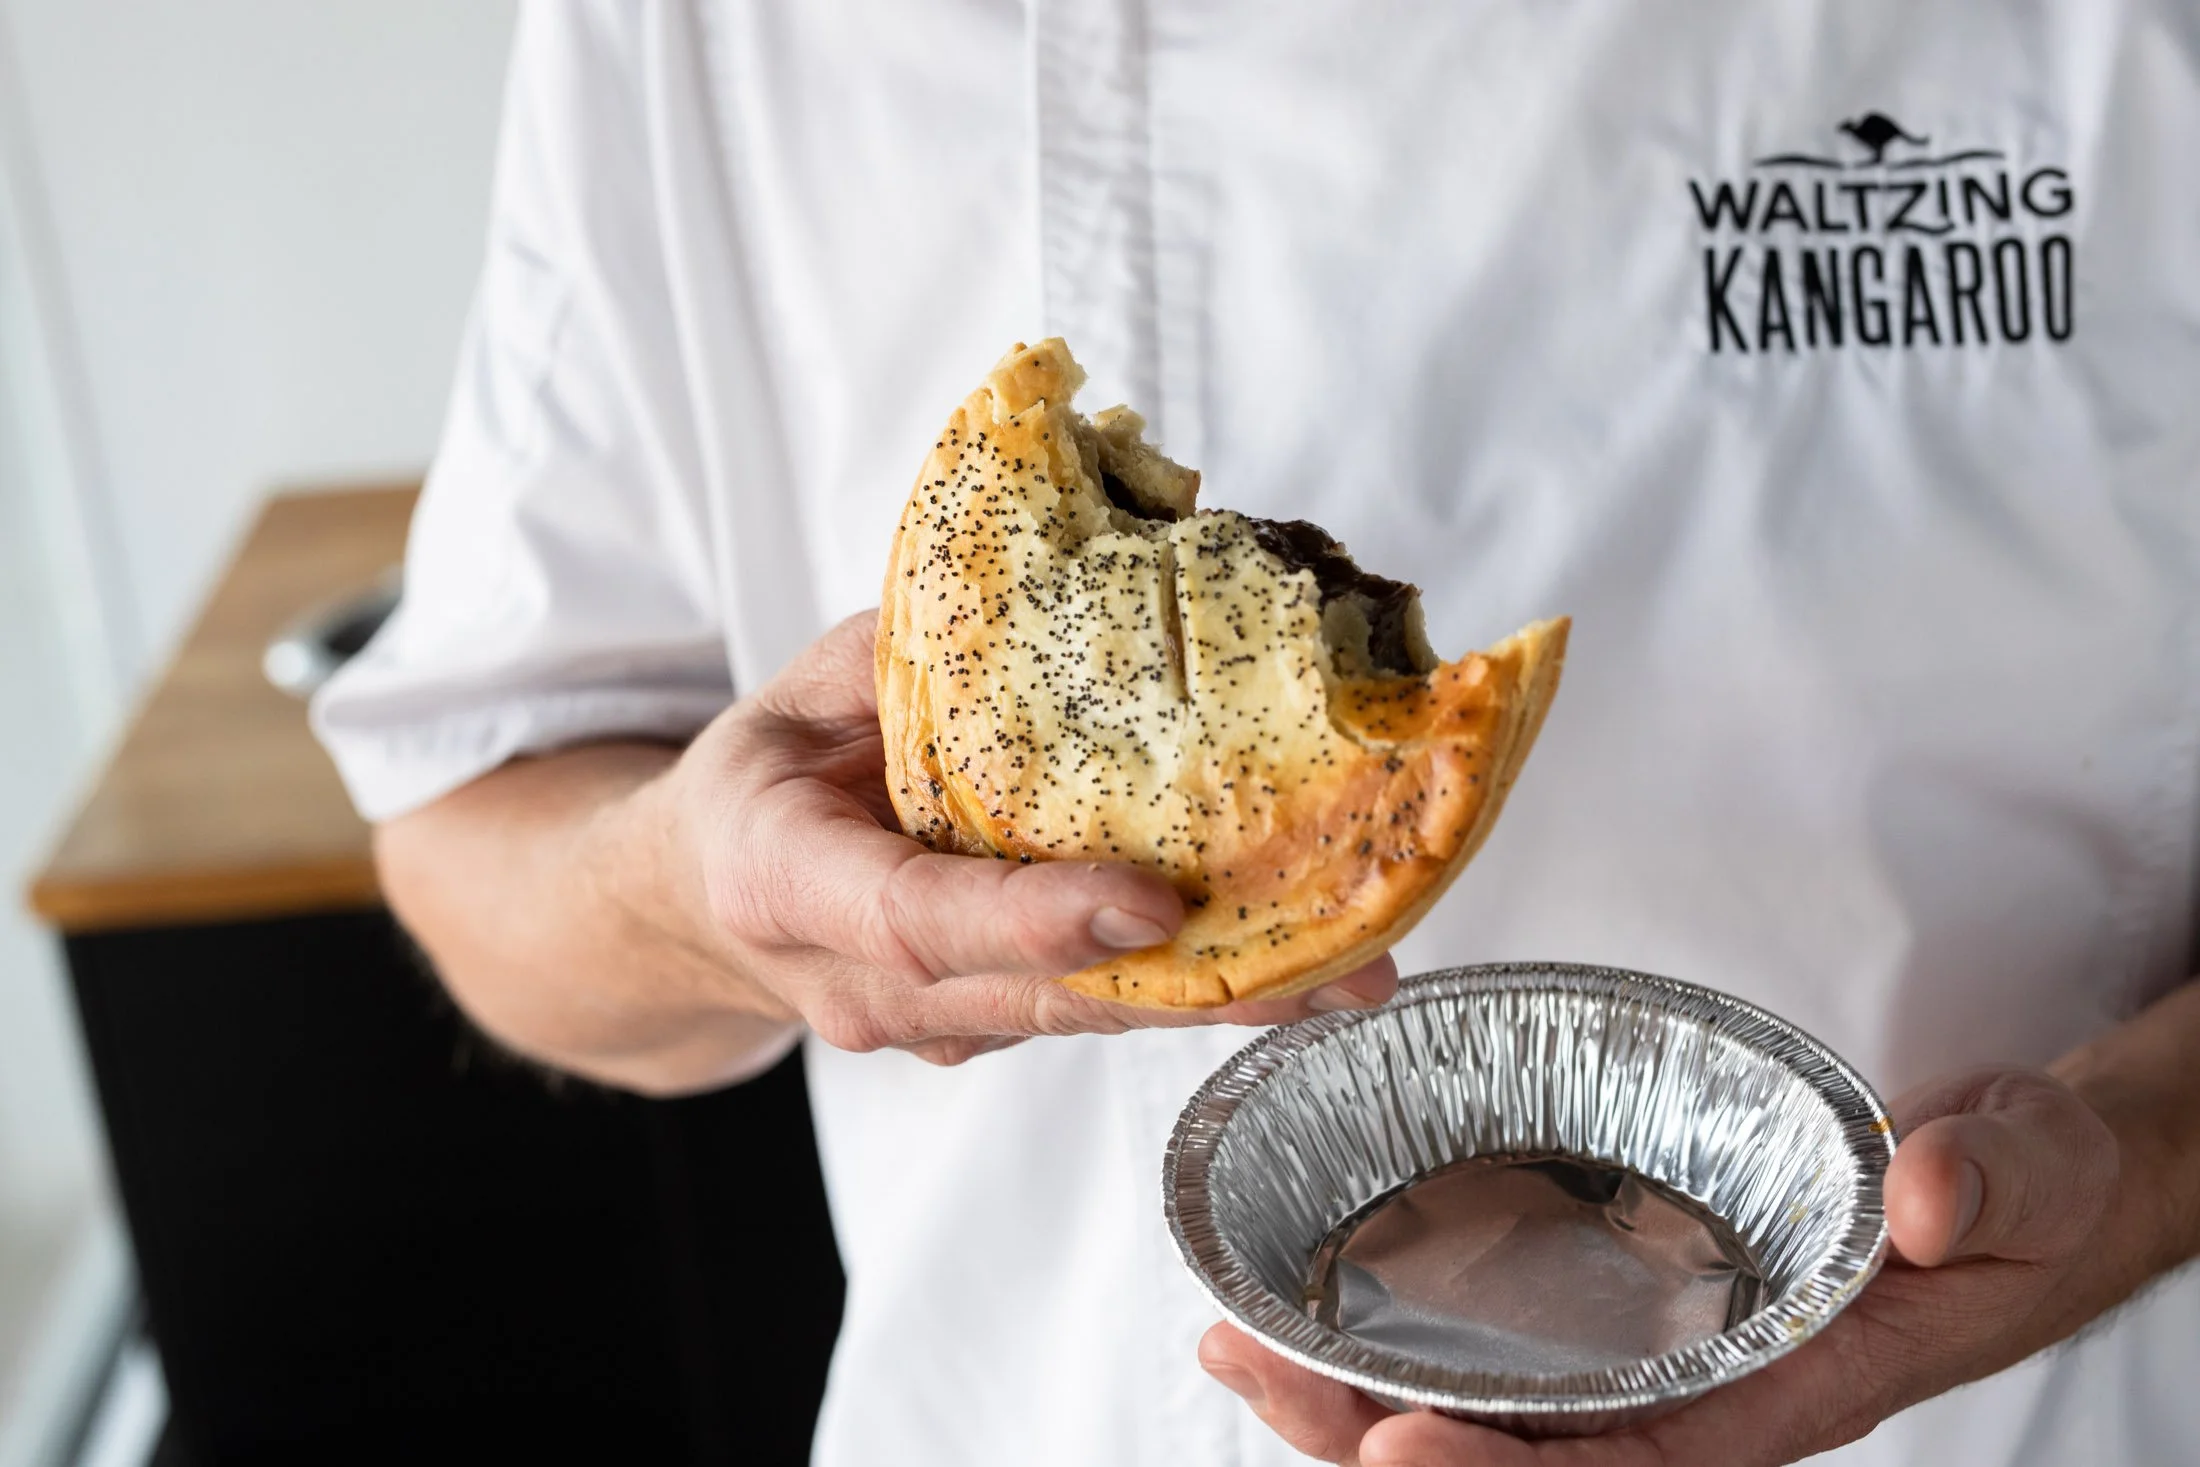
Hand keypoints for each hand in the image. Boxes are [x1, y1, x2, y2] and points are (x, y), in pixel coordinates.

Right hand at [647, 610, 1397, 1065]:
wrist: (705, 895)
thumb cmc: (766, 775)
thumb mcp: (808, 685)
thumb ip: (918, 658)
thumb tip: (1073, 585)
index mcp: (785, 883)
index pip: (916, 918)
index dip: (1034, 920)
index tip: (1149, 907)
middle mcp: (861, 983)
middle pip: (1036, 998)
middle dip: (1189, 987)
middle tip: (1329, 972)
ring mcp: (929, 1021)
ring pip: (1082, 1019)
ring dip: (1220, 1000)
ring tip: (1354, 973)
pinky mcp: (988, 1025)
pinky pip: (1091, 1010)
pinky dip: (1190, 988)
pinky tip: (1299, 965)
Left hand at [1198, 1066, 2119, 1465]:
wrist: (1999, 1182)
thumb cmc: (2012, 1195)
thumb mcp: (2027, 1173)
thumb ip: (1988, 1182)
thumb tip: (1927, 1196)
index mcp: (1776, 1396)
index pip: (1628, 1465)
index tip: (1401, 1442)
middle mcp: (1690, 1392)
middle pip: (1516, 1451)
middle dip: (1376, 1434)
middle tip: (1254, 1373)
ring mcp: (1645, 1351)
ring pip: (1481, 1402)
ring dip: (1353, 1391)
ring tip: (1235, 1349)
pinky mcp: (1616, 1296)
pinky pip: (1493, 1335)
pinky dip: (1392, 1326)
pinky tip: (1298, 1304)